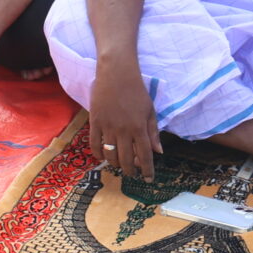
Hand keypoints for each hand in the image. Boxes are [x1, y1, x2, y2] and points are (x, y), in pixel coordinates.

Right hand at [86, 56, 163, 182]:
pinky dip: (98, 154)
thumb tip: (158, 152)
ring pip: (110, 155)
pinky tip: (102, 157)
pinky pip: (94, 144)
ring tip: (119, 165)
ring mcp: (108, 126)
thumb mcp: (150, 110)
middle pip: (126, 160)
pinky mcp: (95, 121)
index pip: (144, 156)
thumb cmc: (137, 90)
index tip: (149, 179)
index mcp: (139, 127)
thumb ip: (153, 132)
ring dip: (115, 164)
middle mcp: (124, 130)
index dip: (147, 170)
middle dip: (130, 171)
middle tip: (133, 173)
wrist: (116, 73)